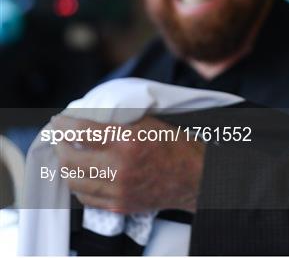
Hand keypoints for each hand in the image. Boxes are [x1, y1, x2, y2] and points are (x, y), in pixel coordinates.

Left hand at [50, 115, 204, 212]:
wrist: (194, 176)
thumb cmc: (175, 145)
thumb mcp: (149, 122)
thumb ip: (118, 121)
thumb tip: (91, 118)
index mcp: (127, 141)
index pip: (82, 132)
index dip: (64, 125)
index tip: (59, 121)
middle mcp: (119, 167)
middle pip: (71, 159)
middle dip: (60, 145)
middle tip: (60, 137)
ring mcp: (118, 189)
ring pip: (74, 181)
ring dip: (66, 166)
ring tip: (68, 155)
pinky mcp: (120, 205)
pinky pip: (86, 198)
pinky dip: (79, 185)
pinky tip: (82, 175)